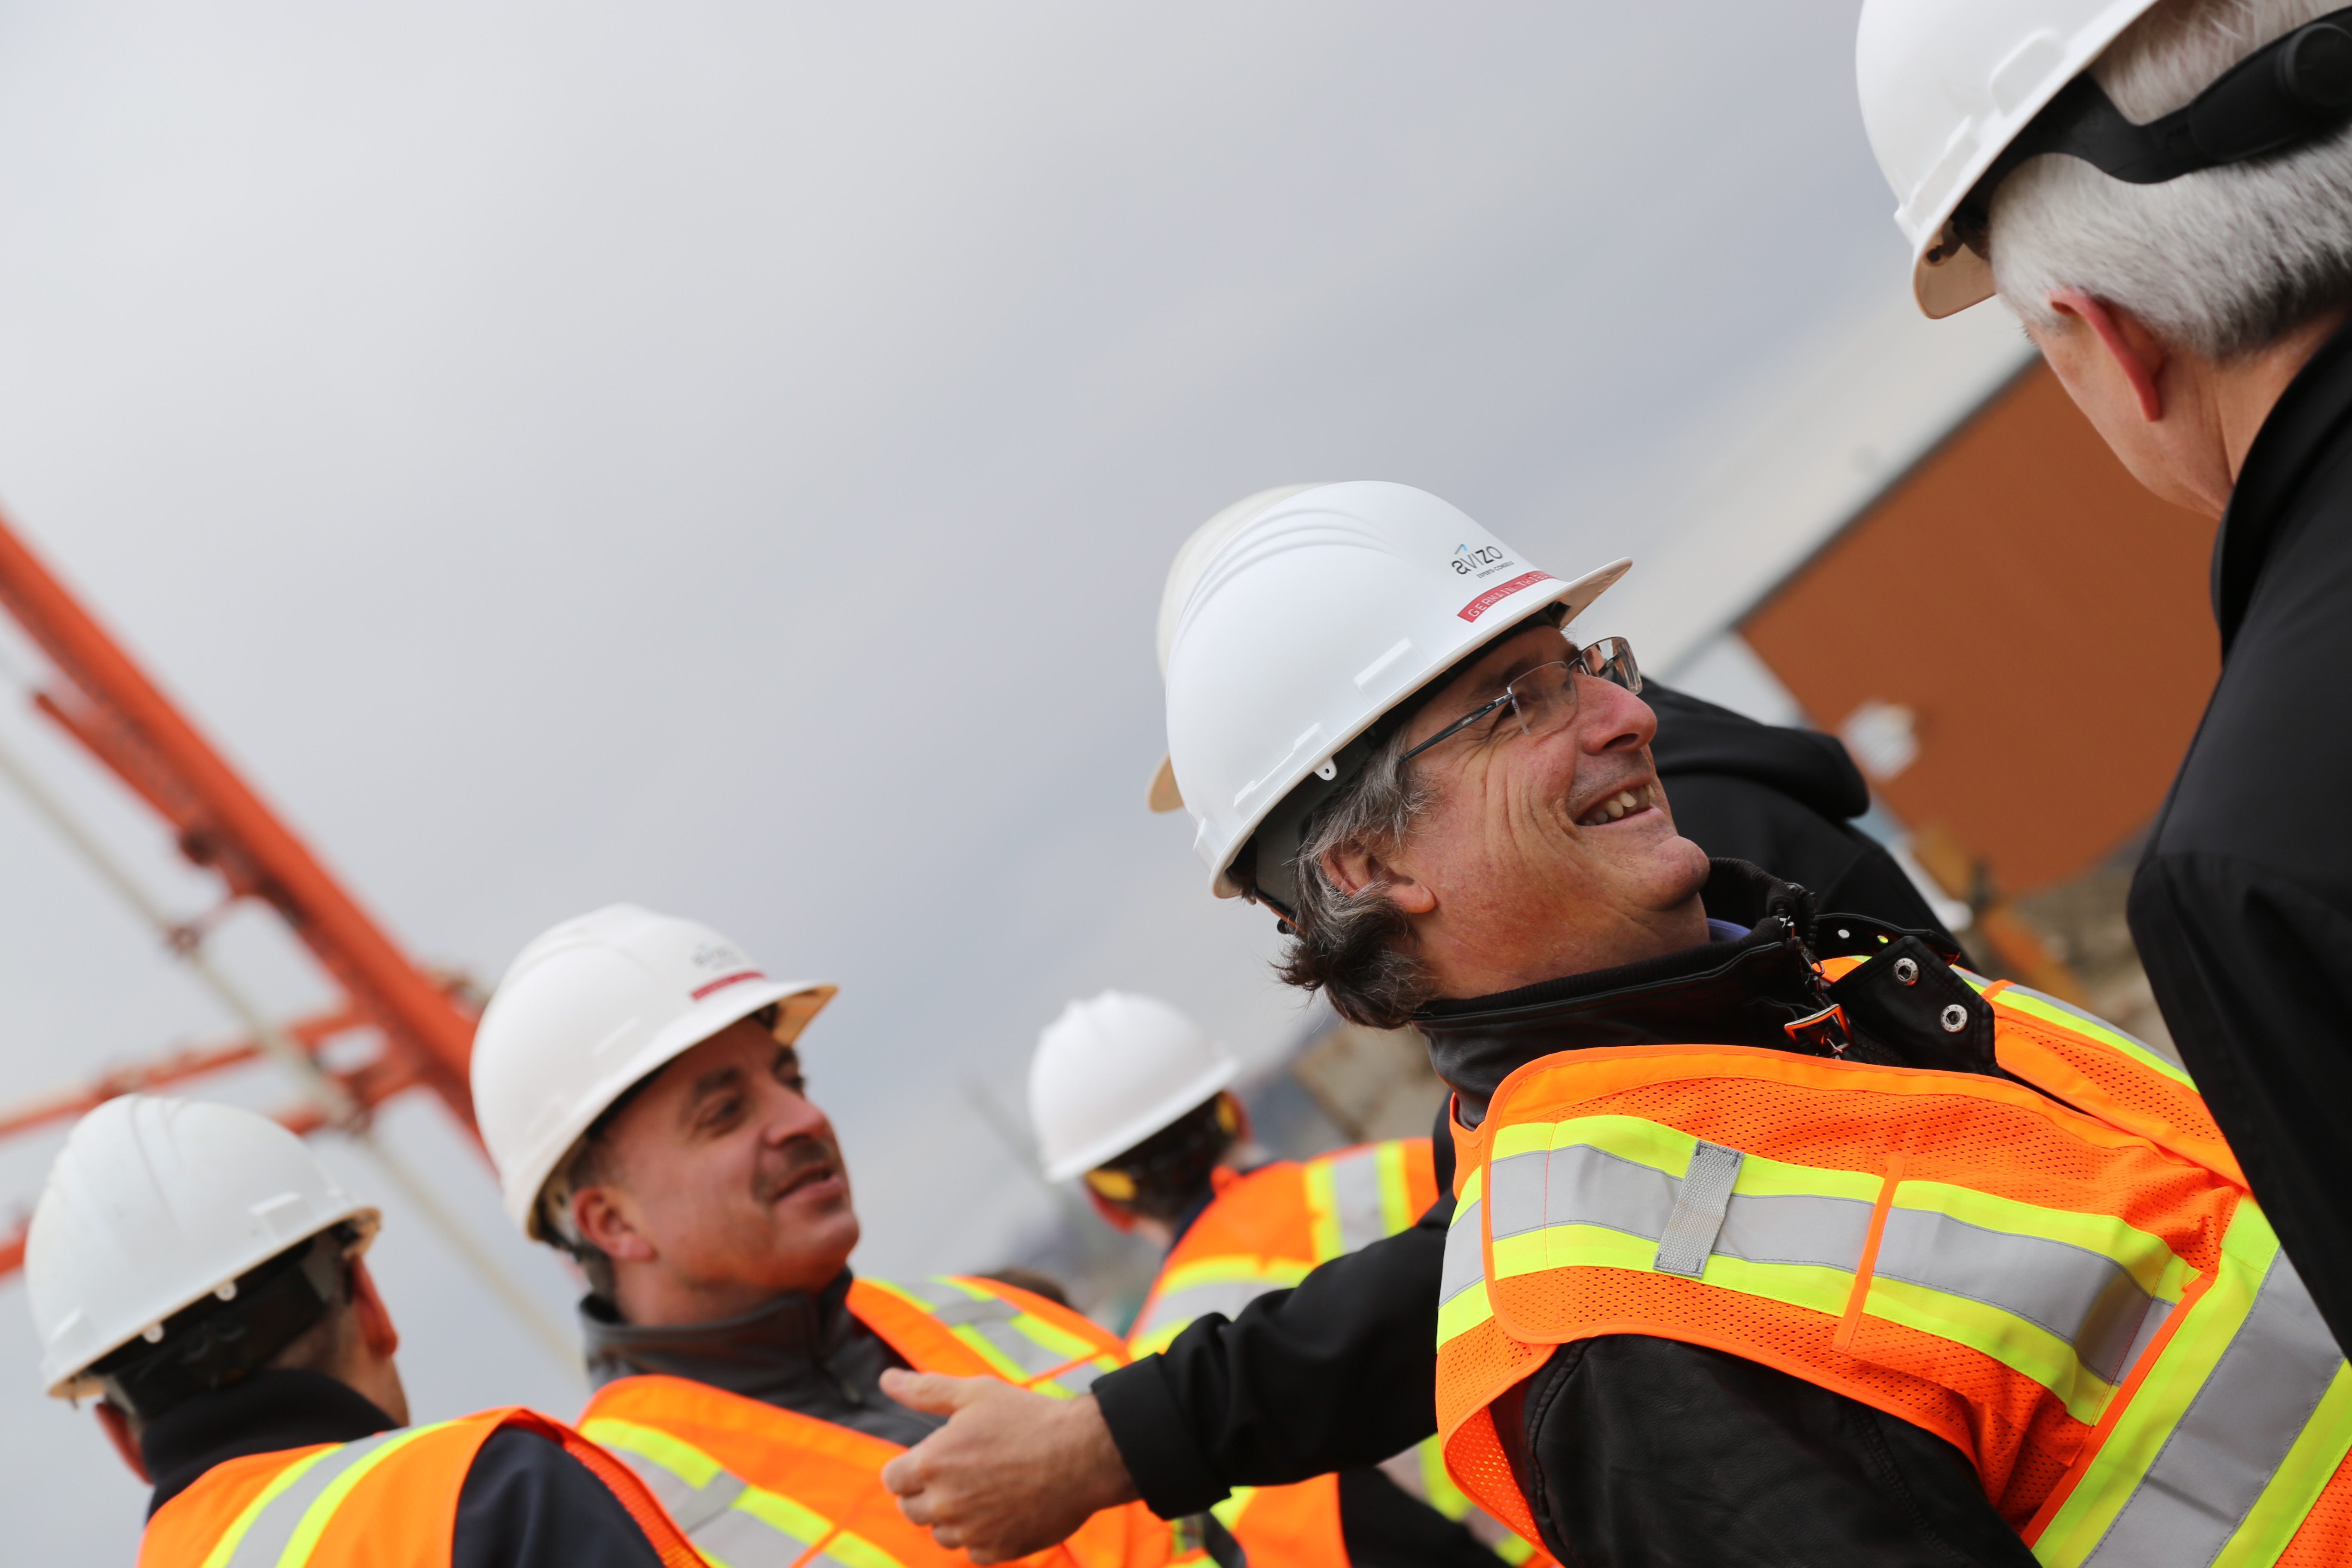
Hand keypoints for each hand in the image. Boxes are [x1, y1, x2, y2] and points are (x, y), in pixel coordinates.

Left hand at [878, 1370, 1140, 1563]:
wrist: (1083, 1454)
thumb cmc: (1027, 1418)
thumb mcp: (974, 1393)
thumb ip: (925, 1390)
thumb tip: (886, 1380)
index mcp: (931, 1464)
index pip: (892, 1480)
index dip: (909, 1468)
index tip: (935, 1458)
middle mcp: (944, 1504)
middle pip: (911, 1510)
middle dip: (928, 1492)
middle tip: (963, 1472)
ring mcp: (970, 1532)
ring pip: (941, 1534)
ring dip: (953, 1516)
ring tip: (986, 1489)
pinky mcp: (996, 1552)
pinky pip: (972, 1551)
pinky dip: (981, 1534)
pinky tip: (1004, 1508)